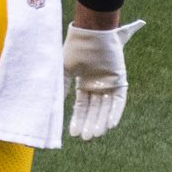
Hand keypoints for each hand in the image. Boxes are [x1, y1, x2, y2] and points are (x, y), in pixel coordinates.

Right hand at [62, 20, 145, 140]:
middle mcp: (97, 84)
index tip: (72, 134)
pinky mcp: (120, 80)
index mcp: (84, 81)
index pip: (82, 105)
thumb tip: (51, 105)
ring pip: (105, 107)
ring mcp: (109, 83)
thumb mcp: (65, 69)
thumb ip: (60, 86)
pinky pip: (119, 101)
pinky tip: (110, 125)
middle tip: (85, 139)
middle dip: (89, 123)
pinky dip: (115, 112)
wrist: (91, 32)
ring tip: (95, 135)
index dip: (77, 119)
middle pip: (94, 109)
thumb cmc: (75, 48)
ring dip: (101, 121)